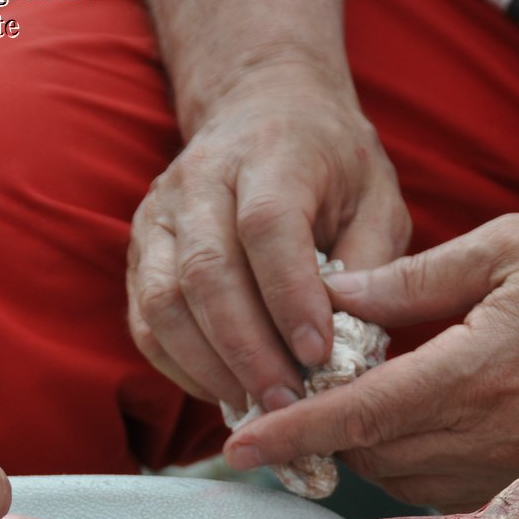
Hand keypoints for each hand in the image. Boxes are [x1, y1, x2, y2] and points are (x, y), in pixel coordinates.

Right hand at [126, 63, 410, 412]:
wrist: (264, 110)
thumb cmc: (333, 165)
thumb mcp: (378, 198)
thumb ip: (373, 263)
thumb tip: (353, 343)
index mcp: (271, 156)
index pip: (268, 228)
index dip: (290, 296)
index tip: (319, 353)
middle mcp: (201, 181)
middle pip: (208, 272)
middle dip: (249, 349)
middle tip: (289, 402)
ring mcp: (159, 215)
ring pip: (165, 301)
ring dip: (211, 366)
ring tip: (259, 407)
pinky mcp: (141, 250)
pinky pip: (146, 320)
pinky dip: (180, 366)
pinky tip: (225, 392)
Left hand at [224, 213, 518, 509]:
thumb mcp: (514, 244)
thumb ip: (416, 277)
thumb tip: (335, 296)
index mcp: (480, 371)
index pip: (360, 415)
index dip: (292, 430)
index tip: (236, 445)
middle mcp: (499, 435)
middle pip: (377, 458)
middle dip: (331, 433)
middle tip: (312, 388)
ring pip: (414, 484)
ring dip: (377, 451)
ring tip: (373, 398)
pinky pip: (462, 491)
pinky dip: (425, 466)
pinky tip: (430, 420)